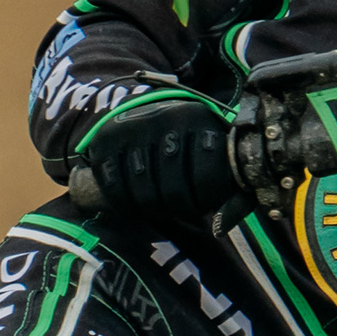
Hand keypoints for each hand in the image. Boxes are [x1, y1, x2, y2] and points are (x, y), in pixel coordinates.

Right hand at [76, 96, 237, 221]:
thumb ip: (231, 190)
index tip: (205, 204)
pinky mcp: (105, 140)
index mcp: (197, 118)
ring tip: (161, 207)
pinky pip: (115, 189)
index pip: (207, 176)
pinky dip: (125, 205)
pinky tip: (137, 205)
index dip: (207, 200)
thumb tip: (218, 228)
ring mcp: (131, 128)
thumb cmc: (190, 140)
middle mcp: (163, 118)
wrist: (149, 108)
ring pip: (143, 193)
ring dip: (153, 209)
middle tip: (180, 209)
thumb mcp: (217, 154)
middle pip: (173, 190)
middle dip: (179, 209)